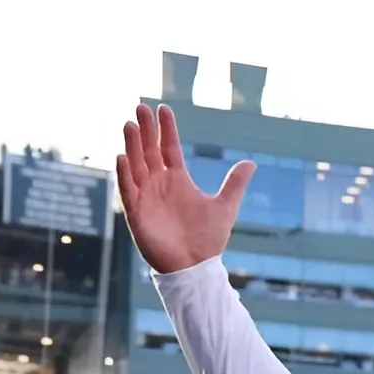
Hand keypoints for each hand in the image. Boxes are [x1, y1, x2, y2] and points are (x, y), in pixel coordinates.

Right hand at [119, 103, 251, 272]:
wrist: (195, 267)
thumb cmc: (207, 239)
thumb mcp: (225, 206)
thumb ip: (235, 184)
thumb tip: (251, 163)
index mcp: (177, 179)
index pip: (168, 147)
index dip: (166, 129)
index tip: (163, 108)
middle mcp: (159, 184)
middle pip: (149, 150)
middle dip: (145, 130)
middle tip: (141, 106)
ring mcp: (146, 197)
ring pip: (136, 165)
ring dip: (132, 146)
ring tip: (130, 124)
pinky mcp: (137, 213)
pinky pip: (128, 191)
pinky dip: (124, 175)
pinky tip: (122, 157)